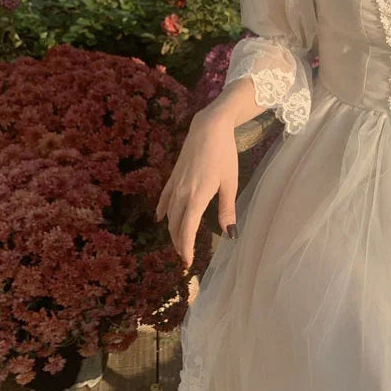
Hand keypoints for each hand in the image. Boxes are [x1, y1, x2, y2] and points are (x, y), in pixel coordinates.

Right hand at [155, 106, 238, 267]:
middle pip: (176, 225)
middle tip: (184, 257)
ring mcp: (175, 184)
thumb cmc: (224, 154)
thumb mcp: (230, 183)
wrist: (209, 127)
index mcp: (197, 196)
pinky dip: (163, 210)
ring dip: (172, 230)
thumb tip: (229, 234)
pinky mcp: (173, 176)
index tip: (187, 263)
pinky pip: (165, 198)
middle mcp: (182, 193)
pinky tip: (160, 218)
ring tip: (177, 243)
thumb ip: (227, 209)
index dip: (186, 247)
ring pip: (170, 214)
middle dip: (178, 243)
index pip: (187, 229)